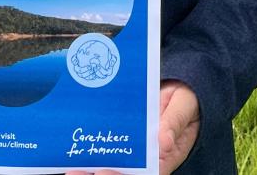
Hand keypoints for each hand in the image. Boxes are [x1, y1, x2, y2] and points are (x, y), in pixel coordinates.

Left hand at [68, 80, 199, 174]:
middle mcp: (147, 158)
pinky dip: (91, 152)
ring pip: (112, 164)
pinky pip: (108, 148)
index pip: (144, 173)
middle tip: (76, 173)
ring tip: (71, 169)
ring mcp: (135, 150)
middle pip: (122, 172)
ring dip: (90, 169)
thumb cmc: (185, 101)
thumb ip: (174, 122)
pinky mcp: (126, 138)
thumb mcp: (183, 106)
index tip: (104, 172)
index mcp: (165, 156)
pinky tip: (73, 150)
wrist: (182, 89)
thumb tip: (163, 142)